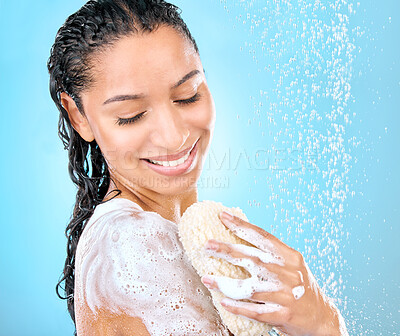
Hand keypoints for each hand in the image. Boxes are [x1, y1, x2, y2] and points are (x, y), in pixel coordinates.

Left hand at [200, 211, 347, 335]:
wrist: (323, 318)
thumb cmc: (301, 287)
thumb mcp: (292, 265)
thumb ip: (271, 254)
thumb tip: (240, 238)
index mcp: (290, 257)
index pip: (263, 237)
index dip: (242, 225)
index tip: (223, 216)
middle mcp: (288, 273)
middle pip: (252, 258)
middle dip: (227, 250)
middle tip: (207, 245)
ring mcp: (285, 295)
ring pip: (249, 287)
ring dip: (224, 283)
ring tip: (206, 278)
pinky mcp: (283, 314)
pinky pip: (255, 310)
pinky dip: (238, 306)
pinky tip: (223, 302)